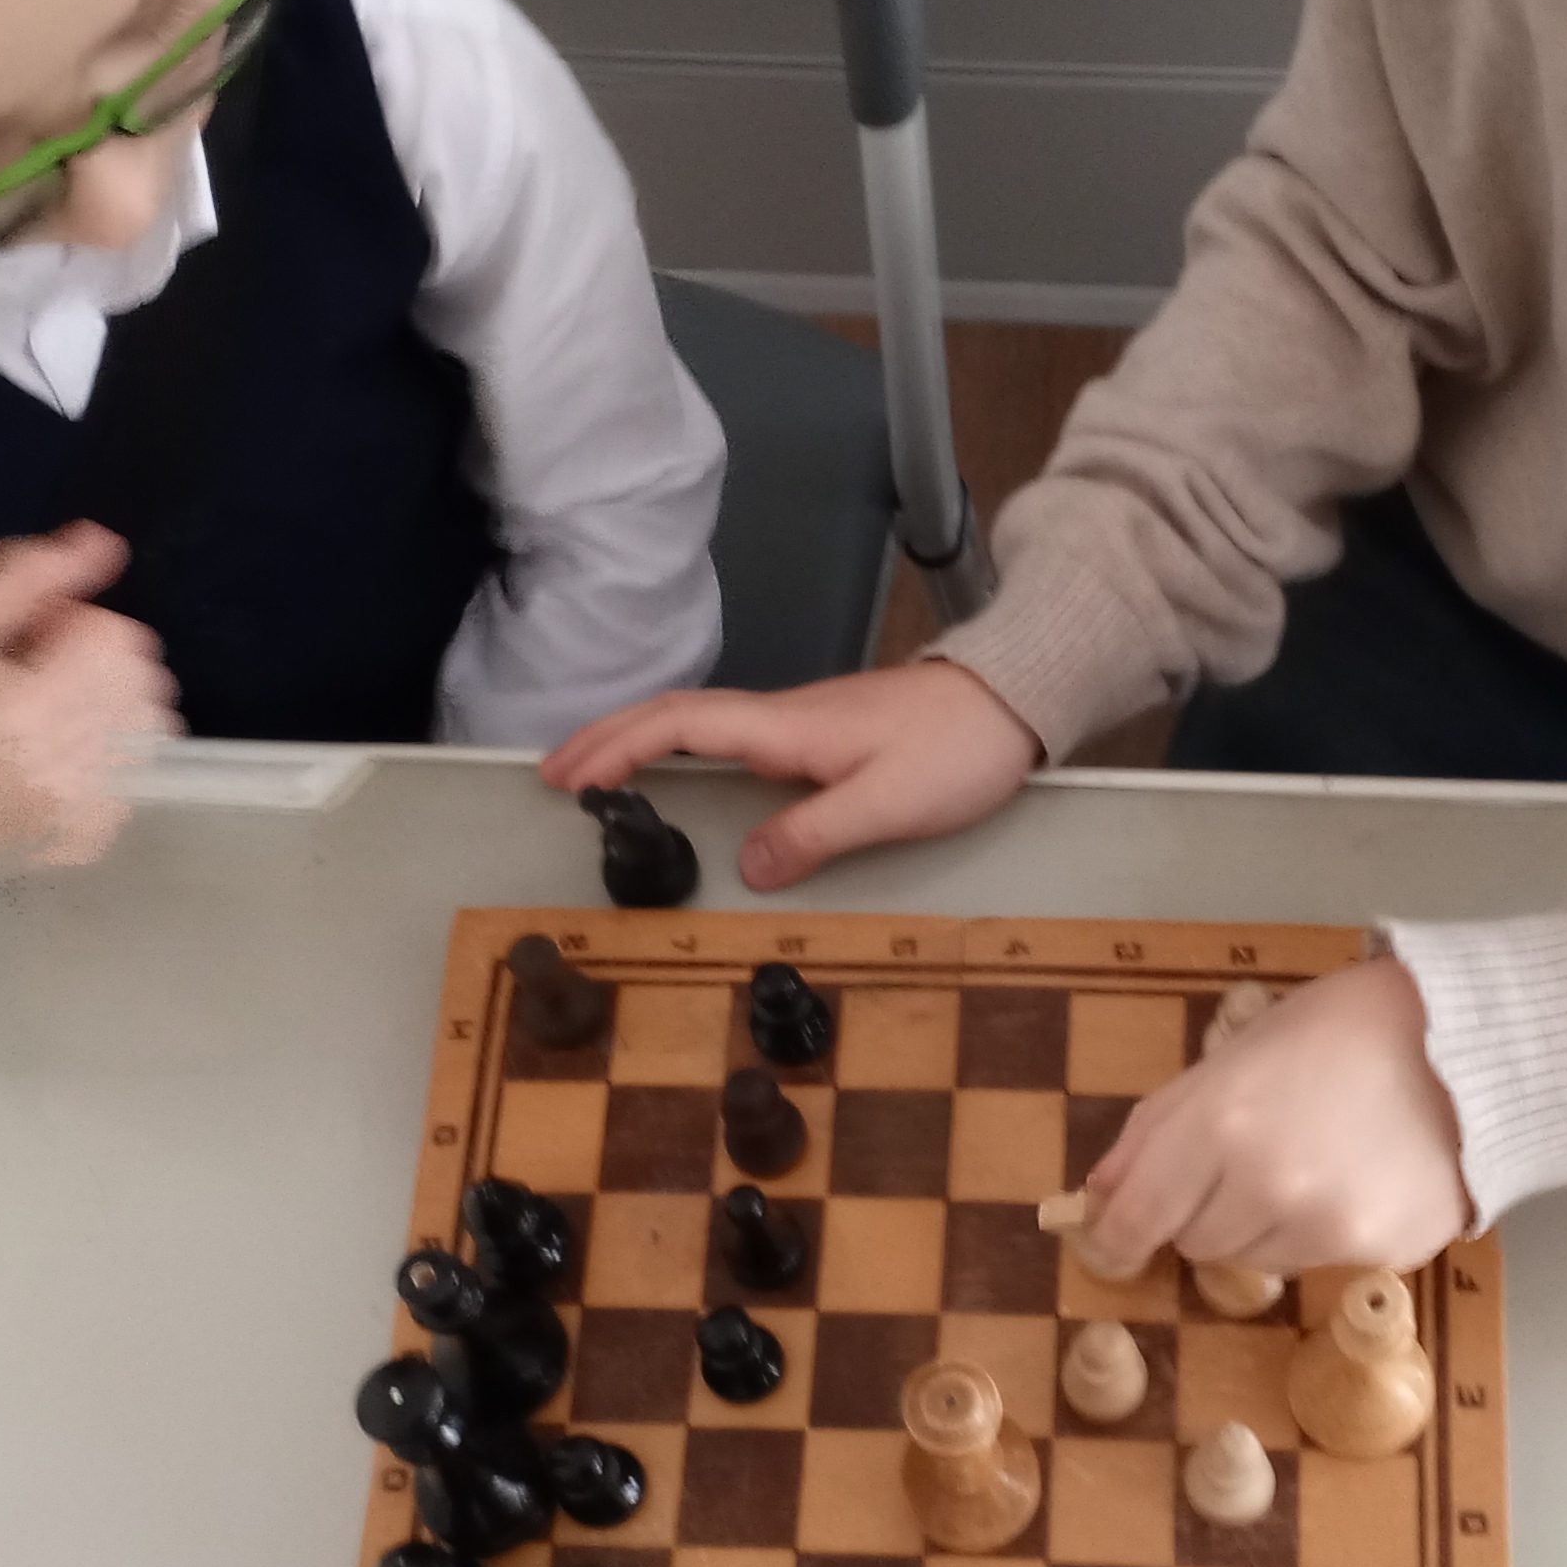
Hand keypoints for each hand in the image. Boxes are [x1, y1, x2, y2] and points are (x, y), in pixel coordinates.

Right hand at [0, 524, 174, 886]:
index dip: (77, 626)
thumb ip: (26, 578)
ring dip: (108, 711)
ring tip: (42, 719)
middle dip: (98, 665)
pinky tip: (50, 762)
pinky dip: (105, 765)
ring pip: (148, 731)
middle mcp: (66, 765)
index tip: (31, 639)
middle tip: (31, 678)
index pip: (119, 639)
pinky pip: (133, 782)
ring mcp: (78, 813)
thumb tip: (102, 541)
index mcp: (33, 705)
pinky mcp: (81, 844)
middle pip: (144, 683)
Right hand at [542, 660, 1040, 890]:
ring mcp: (800, 721)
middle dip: (607, 739)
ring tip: (595, 772)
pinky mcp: (820, 732)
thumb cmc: (956, 750)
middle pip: (674, 715)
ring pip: (698, 721)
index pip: (680, 724)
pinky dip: (682, 748)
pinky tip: (679, 771)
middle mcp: (782, 716)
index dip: (617, 746)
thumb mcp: (888, 802)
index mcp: (787, 728)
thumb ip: (815, 834)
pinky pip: (727, 734)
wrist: (1014, 698)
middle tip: (552, 772)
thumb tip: (748, 867)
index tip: (566, 772)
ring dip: (638, 741)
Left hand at [1078, 958, 1471, 1275]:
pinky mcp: (1375, 1253)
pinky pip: (1316, 1262)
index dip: (1116, 1238)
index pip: (1137, 1218)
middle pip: (1195, 1242)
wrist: (1464, 1047)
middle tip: (1247, 1162)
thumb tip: (1101, 1193)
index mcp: (1218, 1124)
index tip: (1112, 1245)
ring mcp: (1324, 1228)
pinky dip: (1321, 1233)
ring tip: (1310, 1164)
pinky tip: (1354, 1181)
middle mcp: (1265, 1186)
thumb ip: (1157, 1128)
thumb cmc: (1336, 1033)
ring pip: (1254, 1259)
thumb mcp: (1232, 1056)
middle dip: (1205, 1210)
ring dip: (1263, 1226)